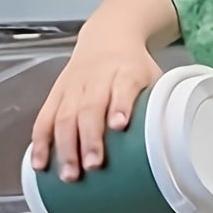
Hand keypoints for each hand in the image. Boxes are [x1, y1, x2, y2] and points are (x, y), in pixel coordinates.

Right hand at [30, 39, 162, 181]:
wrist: (108, 37)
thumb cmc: (134, 68)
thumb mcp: (154, 78)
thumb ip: (160, 107)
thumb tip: (172, 150)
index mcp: (126, 72)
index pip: (122, 88)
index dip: (120, 106)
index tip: (120, 126)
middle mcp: (96, 78)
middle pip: (89, 108)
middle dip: (89, 138)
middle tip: (92, 166)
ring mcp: (73, 86)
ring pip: (64, 116)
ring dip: (64, 147)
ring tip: (68, 176)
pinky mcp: (56, 93)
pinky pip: (45, 117)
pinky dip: (41, 142)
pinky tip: (40, 165)